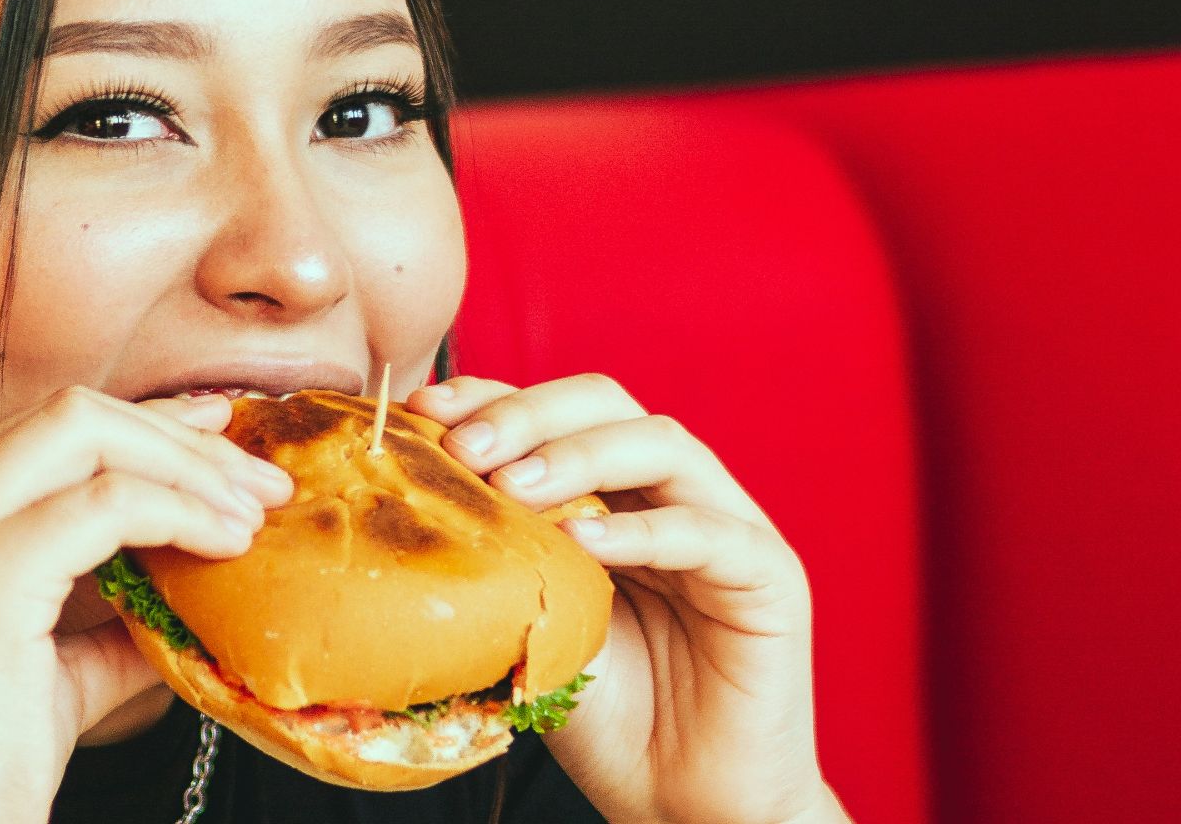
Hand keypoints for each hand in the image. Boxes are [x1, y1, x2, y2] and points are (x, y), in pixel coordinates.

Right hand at [0, 387, 293, 823]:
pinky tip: (226, 544)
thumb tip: (187, 594)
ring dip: (188, 466)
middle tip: (256, 477)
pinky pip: (109, 502)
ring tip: (254, 511)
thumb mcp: (53, 671)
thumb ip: (110, 617)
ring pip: (86, 432)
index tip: (215, 436)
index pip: (42, 435)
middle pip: (67, 415)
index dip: (140, 426)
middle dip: (176, 433)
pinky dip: (182, 511)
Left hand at [406, 375, 849, 823]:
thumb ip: (504, 559)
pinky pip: (707, 532)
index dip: (493, 399)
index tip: (423, 409)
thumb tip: (412, 503)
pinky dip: (640, 530)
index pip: (555, 415)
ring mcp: (727, 527)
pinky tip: (581, 543)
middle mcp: (673, 494)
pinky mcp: (768, 576)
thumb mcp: (536, 625)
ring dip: (578, 455)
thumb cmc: (611, 719)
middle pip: (608, 404)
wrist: (683, 808)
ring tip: (513, 486)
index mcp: (616, 494)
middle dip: (529, 414)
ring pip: (661, 444)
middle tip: (465, 449)